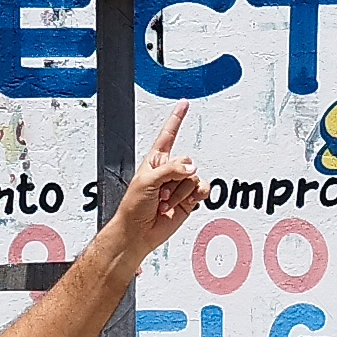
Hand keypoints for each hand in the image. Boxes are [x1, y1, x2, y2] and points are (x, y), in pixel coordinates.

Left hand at [106, 104, 203, 262]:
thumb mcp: (147, 181)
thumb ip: (171, 170)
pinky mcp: (189, 199)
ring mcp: (179, 185)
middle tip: (159, 193)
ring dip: (179, 193)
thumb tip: (192, 168)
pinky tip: (184, 203)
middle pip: (186, 161)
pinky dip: (195, 196)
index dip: (177, 118)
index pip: (168, 134)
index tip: (185, 103)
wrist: (139, 233)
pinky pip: (202, 189)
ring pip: (194, 177)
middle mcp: (169, 170)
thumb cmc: (134, 207)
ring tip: (164, 202)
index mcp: (155, 160)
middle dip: (174, 178)